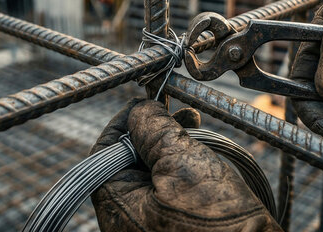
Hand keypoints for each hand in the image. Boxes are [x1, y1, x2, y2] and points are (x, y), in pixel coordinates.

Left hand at [90, 99, 279, 231]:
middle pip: (129, 160)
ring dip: (172, 146)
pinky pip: (170, 189)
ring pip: (152, 172)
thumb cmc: (217, 221)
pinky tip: (203, 154)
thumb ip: (153, 130)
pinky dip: (183, 167)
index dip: (126, 122)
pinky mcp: (176, 225)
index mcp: (118, 207)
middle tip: (180, 114)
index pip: (105, 152)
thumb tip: (140, 110)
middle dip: (153, 132)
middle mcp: (129, 219)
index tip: (146, 103)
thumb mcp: (181, 162)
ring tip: (197, 129)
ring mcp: (153, 223)